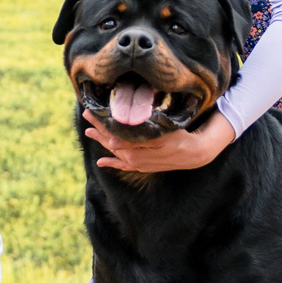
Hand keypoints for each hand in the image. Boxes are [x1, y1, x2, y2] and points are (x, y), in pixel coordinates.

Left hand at [83, 110, 233, 173]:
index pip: (123, 134)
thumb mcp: (171, 127)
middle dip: (101, 128)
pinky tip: (101, 162)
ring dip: (103, 142)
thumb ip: (154, 125)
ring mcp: (142, 163)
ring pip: (117, 152)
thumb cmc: (182, 134)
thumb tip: (137, 118)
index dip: (108, 125)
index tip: (96, 116)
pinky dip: (113, 164)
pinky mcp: (144, 167)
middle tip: (87, 115)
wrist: (194, 154)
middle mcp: (143, 155)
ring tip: (89, 131)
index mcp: (149, 143)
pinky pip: (125, 166)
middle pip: (116, 141)